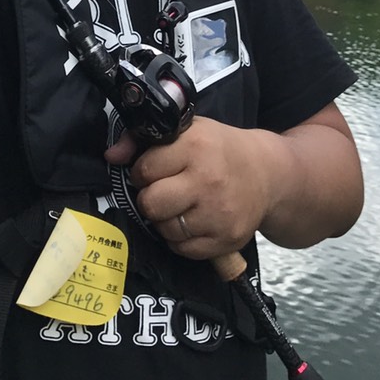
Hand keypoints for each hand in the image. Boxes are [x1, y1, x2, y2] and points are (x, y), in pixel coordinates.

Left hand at [107, 118, 272, 260]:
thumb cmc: (220, 149)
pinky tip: (192, 221)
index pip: (144, 170)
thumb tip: (111, 156)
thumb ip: (143, 141)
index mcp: (195, 147)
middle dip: (150, 198)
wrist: (268, 174)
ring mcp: (217, 213)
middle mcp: (207, 181)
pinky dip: (181, 238)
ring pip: (164, 229)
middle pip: (151, 204)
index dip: (143, 171)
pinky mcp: (225, 239)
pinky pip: (182, 249)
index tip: (153, 170)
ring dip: (165, 220)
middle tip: (163, 190)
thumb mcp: (187, 131)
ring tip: (180, 205)